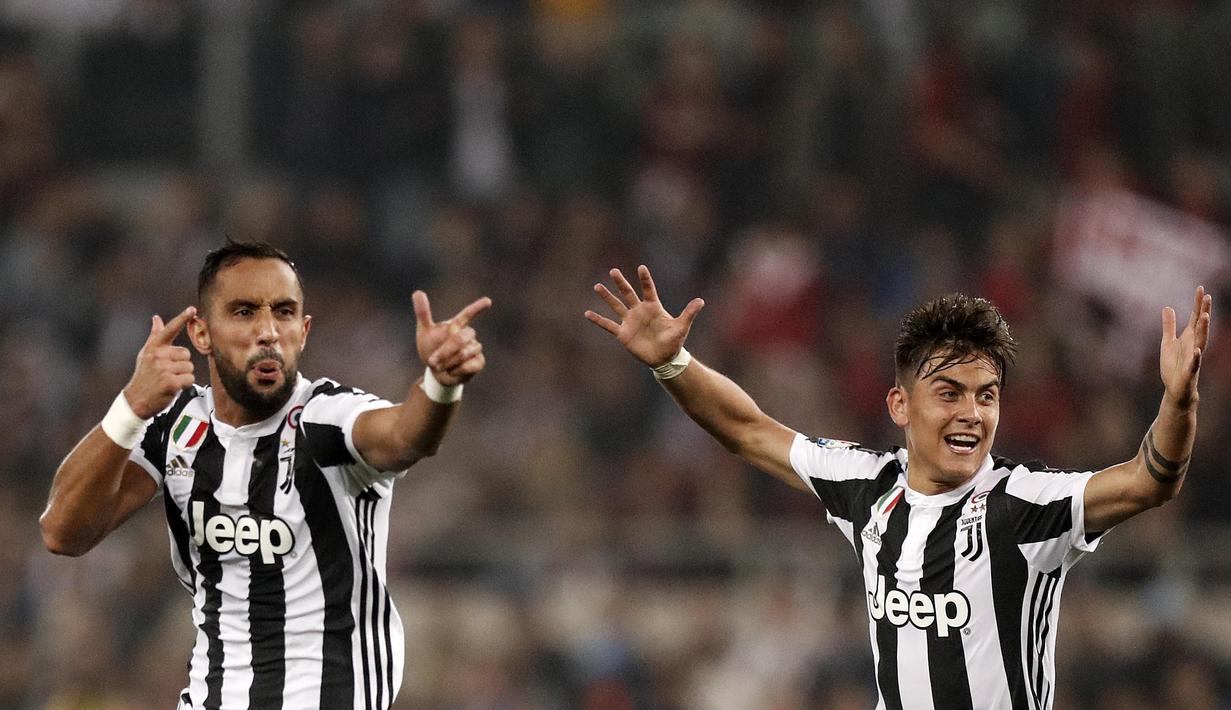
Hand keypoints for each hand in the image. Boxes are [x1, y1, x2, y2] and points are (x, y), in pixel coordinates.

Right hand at [124, 307, 196, 418]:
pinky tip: (172, 388)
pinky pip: (189, 379)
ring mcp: (163, 369)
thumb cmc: (144, 376)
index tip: (192, 309)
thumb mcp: (146, 354)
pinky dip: (184, 385)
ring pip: (189, 367)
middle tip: (167, 373)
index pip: (169, 330)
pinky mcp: (170, 382)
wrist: (135, 400)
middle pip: (187, 354)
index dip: (182, 318)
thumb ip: (155, 336)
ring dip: (183, 376)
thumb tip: (157, 318)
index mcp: (154, 347)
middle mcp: (158, 356)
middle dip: (181, 365)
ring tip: (168, 380)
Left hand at [413, 291, 491, 385]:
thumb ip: (423, 313)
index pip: (468, 314)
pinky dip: (456, 370)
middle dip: (446, 351)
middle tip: (431, 361)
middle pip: (462, 338)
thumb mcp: (424, 332)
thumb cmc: (431, 349)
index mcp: (456, 325)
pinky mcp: (479, 362)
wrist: (437, 373)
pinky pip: (469, 365)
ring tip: (438, 366)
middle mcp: (468, 335)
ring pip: (465, 353)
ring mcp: (475, 348)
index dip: (477, 308)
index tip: (488, 301)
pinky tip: (450, 371)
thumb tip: (418, 292)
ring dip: (448, 361)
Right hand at [585, 265, 704, 366]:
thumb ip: (689, 313)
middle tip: (613, 270)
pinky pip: (608, 325)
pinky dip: (598, 320)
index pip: (648, 289)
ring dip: (607, 297)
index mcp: (653, 307)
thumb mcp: (682, 326)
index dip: (645, 279)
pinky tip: (587, 314)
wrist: (665, 358)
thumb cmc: (674, 341)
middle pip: (628, 293)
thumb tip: (701, 301)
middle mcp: (639, 311)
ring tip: (597, 286)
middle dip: (621, 282)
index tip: (641, 268)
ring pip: (616, 306)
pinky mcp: (623, 333)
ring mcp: (630, 321)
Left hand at [1160, 286, 1212, 409]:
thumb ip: (1169, 326)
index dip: (1198, 304)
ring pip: (1201, 342)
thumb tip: (1168, 307)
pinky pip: (1194, 363)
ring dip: (1203, 330)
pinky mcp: (1189, 371)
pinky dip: (1196, 357)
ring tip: (1204, 316)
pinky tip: (1197, 350)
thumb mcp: (1167, 342)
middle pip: (1200, 326)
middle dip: (1204, 312)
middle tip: (1208, 297)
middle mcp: (1194, 345)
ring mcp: (1194, 357)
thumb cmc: (1174, 365)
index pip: (1195, 317)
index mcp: (1189, 337)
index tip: (1201, 289)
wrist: (1176, 389)